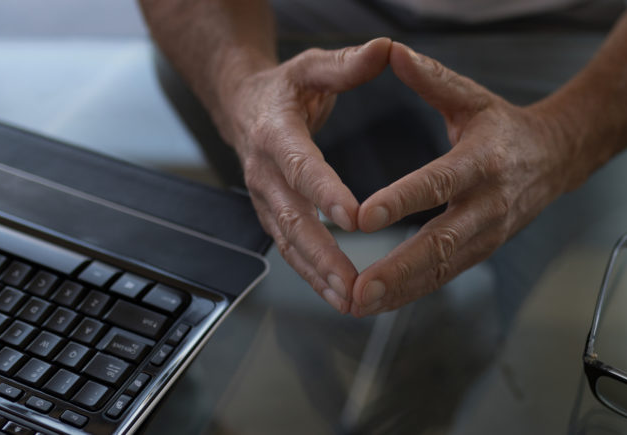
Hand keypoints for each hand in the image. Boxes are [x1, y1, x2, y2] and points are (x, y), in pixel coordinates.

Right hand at [222, 37, 392, 313]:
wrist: (241, 106)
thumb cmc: (284, 88)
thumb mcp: (312, 66)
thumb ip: (347, 63)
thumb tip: (385, 49)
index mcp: (276, 133)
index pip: (301, 165)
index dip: (324, 191)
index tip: (353, 216)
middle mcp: (265, 172)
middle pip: (292, 218)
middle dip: (322, 253)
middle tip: (352, 281)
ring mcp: (266, 200)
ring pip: (289, 244)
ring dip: (318, 275)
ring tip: (350, 300)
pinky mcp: (272, 216)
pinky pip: (290, 252)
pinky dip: (312, 277)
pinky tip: (338, 297)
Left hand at [350, 42, 588, 316]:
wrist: (556, 158)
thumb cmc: (504, 126)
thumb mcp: (471, 96)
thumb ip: (431, 78)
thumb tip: (392, 51)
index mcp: (482, 161)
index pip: (438, 184)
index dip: (402, 201)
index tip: (363, 216)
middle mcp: (487, 205)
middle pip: (439, 242)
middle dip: (397, 269)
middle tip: (358, 288)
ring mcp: (487, 234)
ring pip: (441, 269)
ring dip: (399, 290)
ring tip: (358, 303)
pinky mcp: (482, 251)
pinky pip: (444, 276)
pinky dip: (411, 293)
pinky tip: (378, 304)